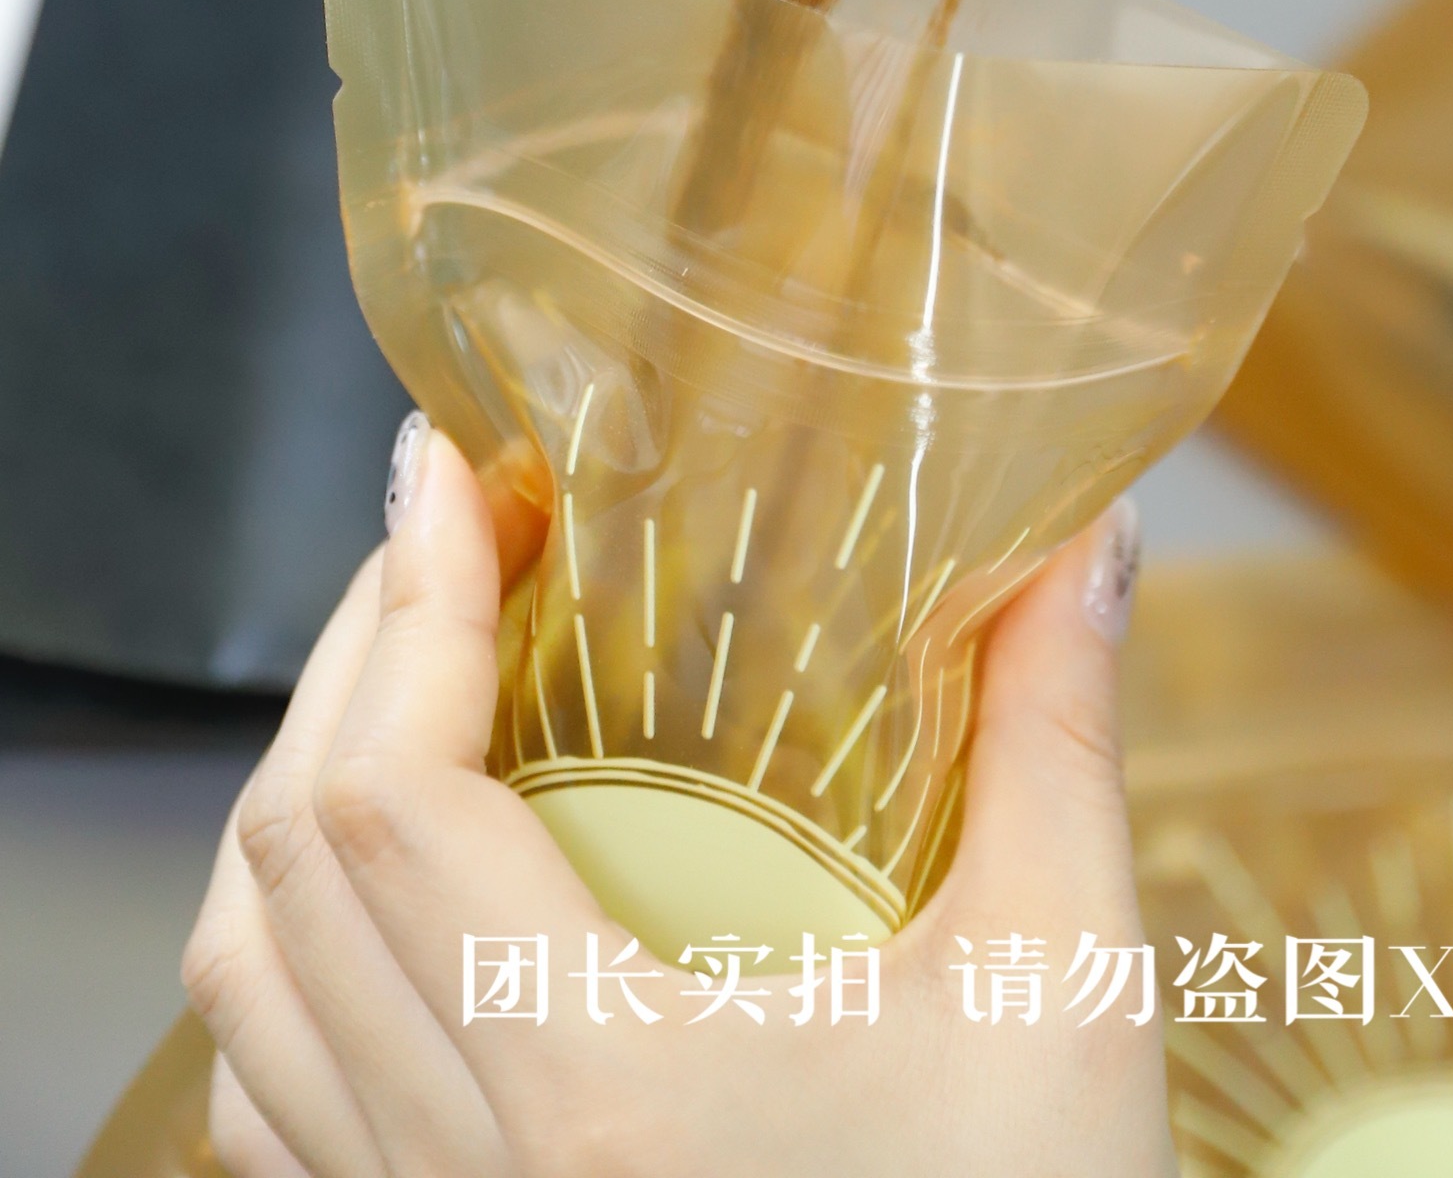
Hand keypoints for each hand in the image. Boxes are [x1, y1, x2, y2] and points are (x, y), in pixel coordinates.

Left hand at [182, 428, 1168, 1177]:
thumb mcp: (1064, 996)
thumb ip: (1057, 746)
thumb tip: (1090, 542)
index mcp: (592, 1084)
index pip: (388, 798)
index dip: (406, 606)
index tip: (453, 467)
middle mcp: (465, 1171)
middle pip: (286, 864)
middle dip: (355, 657)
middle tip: (457, 535)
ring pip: (242, 987)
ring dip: (298, 797)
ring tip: (412, 676)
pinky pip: (270, 1108)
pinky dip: (286, 963)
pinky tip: (390, 890)